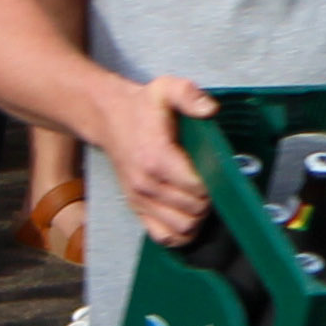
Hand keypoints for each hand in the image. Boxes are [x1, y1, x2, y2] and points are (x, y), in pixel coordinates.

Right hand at [101, 71, 221, 247]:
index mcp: (157, 158)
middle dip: (210, 200)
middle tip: (212, 183)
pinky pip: (163, 236)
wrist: (108, 118)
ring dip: (198, 218)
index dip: (215, 183)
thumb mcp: (166, 89)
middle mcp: (147, 184)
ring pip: (182, 228)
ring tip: (201, 199)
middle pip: (194, 210)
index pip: (197, 188)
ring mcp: (140, 199)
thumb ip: (189, 95)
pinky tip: (188, 215)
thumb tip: (210, 109)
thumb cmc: (141, 107)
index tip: (216, 170)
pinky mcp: (136, 208)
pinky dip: (180, 233)